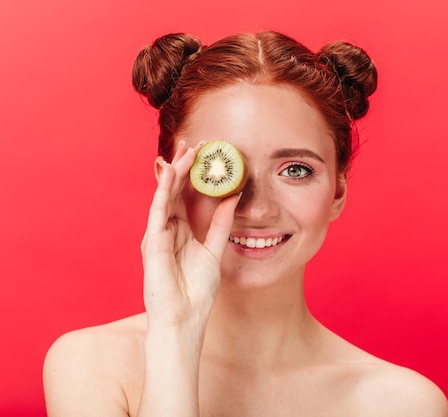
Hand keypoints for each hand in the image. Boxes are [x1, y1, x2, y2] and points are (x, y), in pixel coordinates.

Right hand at [140, 142, 238, 328]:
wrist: (184, 318)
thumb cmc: (196, 291)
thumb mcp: (214, 250)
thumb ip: (220, 224)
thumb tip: (232, 197)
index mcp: (181, 231)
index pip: (186, 196)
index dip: (195, 175)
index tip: (207, 154)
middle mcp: (167, 229)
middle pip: (174, 191)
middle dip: (183, 167)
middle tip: (195, 143)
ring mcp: (157, 235)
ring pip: (164, 196)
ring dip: (174, 172)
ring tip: (185, 151)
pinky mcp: (152, 242)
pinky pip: (158, 211)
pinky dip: (163, 191)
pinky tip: (169, 172)